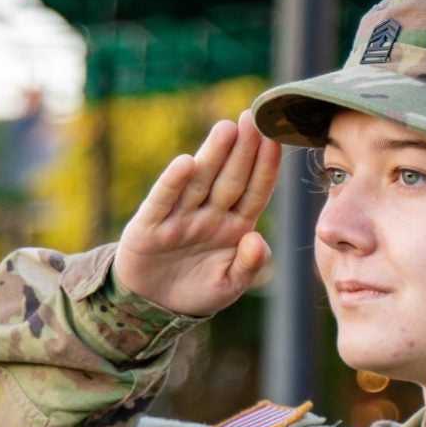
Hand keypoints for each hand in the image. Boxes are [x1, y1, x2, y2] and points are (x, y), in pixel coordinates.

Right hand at [113, 111, 282, 317]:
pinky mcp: (149, 226)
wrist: (152, 307)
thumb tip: (257, 239)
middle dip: (243, 150)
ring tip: (226, 129)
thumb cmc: (196, 291)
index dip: (266, 167)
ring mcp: (179, 218)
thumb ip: (248, 266)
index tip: (276, 139)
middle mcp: (209, 215)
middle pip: (229, 179)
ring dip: (213, 156)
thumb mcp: (228, 286)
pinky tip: (185, 163)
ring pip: (200, 183)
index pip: (255, 191)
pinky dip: (172, 183)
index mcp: (234, 226)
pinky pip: (163, 202)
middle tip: (253, 119)